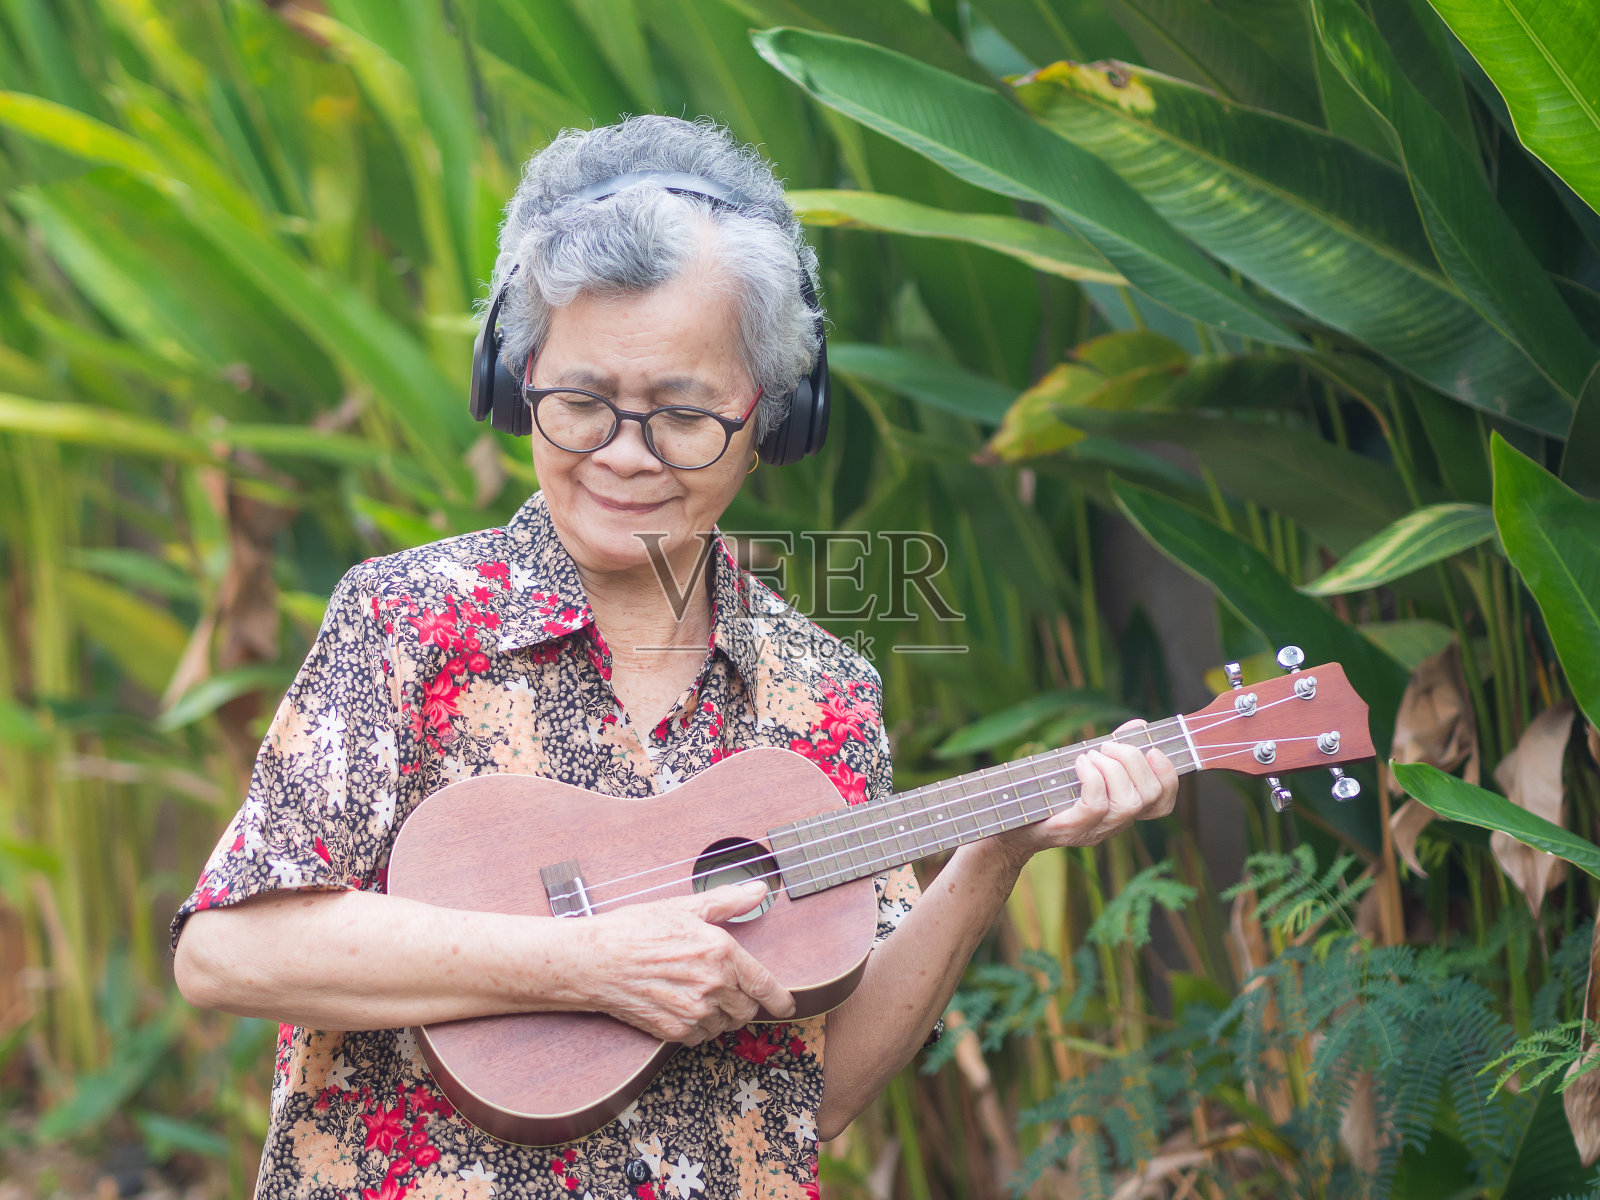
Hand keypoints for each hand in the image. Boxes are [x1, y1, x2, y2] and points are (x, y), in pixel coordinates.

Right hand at [574, 880, 794, 1044]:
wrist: (594, 961)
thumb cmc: (636, 928)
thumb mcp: (684, 907)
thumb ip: (728, 901)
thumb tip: (760, 890)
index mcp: (721, 952)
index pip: (765, 985)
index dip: (780, 1000)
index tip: (785, 1006)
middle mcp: (713, 985)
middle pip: (747, 1008)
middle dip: (743, 1001)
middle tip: (725, 989)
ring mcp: (694, 1012)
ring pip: (726, 1025)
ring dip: (721, 1015)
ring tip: (699, 995)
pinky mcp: (674, 1031)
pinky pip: (701, 1037)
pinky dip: (698, 1027)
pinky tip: (682, 1007)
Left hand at [989, 719, 1178, 867]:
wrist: (1010, 824)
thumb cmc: (1048, 792)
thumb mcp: (1083, 768)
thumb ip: (1113, 749)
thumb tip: (1139, 724)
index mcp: (1122, 810)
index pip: (1163, 804)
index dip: (1169, 777)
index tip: (1154, 750)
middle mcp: (1114, 825)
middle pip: (1149, 797)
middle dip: (1134, 761)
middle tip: (1107, 746)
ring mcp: (1095, 830)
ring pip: (1128, 802)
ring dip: (1113, 768)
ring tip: (1091, 755)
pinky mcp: (1072, 829)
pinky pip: (1097, 804)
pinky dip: (1092, 777)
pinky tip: (1079, 763)